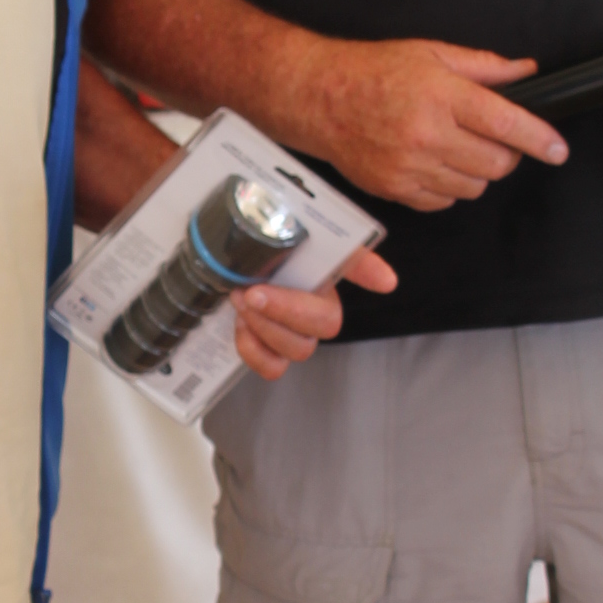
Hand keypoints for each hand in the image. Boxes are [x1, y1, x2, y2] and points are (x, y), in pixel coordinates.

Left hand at [232, 244, 398, 381]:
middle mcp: (315, 308)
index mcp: (322, 273)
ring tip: (241, 301)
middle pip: (326, 324)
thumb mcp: (277, 235)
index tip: (385, 282)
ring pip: (299, 349)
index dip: (371, 273)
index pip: (357, 266)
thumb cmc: (248, 255)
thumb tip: (385, 278)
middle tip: (253, 292)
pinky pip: (273, 368)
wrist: (216, 268)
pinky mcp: (270, 353)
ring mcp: (293, 334)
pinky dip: (253, 351)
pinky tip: (241, 326)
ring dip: (266, 327)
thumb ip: (317, 240)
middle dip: (286, 310)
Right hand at [300, 40, 564, 212]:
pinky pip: (444, 202)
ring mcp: (409, 166)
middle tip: (496, 139)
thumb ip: (483, 66)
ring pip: (473, 187)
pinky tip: (436, 163)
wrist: (320, 98)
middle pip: (495, 164)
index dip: (538, 139)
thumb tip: (525, 73)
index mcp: (440, 95)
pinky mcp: (395, 189)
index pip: (504, 123)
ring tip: (458, 147)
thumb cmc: (373, 72)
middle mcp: (426, 134)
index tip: (557, 149)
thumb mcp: (431, 54)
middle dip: (507, 155)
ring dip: (478, 172)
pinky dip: (450, 187)